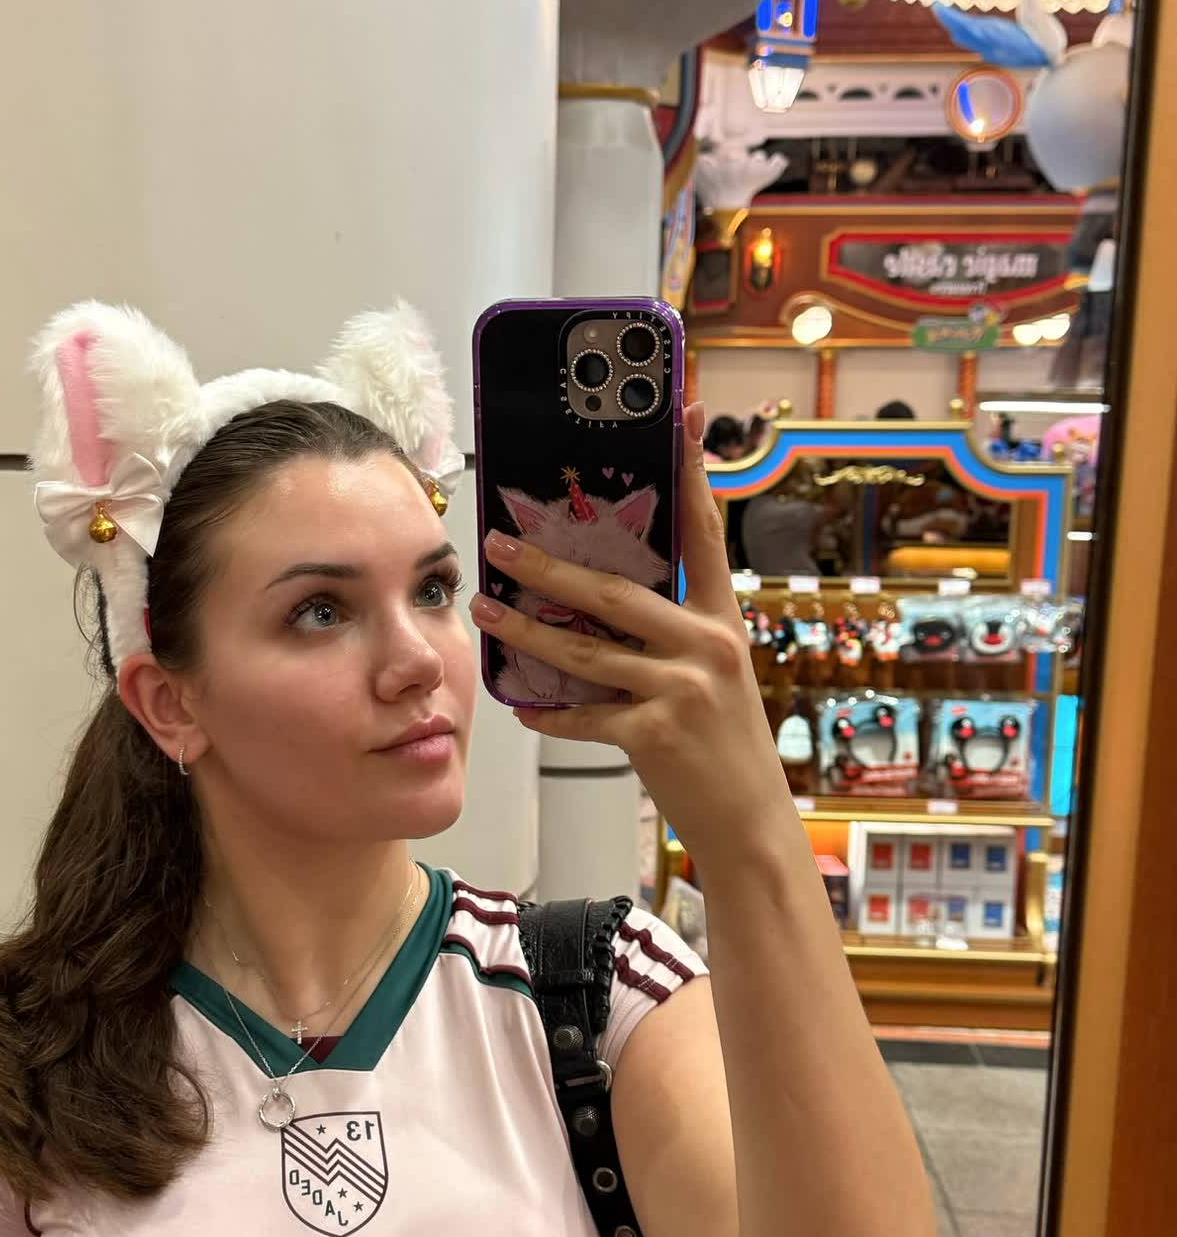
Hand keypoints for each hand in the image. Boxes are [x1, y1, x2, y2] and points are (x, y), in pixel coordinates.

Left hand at [469, 403, 792, 854]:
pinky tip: (522, 708)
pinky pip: (586, 716)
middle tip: (500, 541)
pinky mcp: (658, 733)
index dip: (690, 471)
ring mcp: (684, 688)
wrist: (751, 823)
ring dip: (526, 630)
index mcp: (723, 620)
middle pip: (615, 589)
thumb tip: (605, 599)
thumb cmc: (725, 747)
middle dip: (550, 563)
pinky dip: (550, 714)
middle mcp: (708, 644)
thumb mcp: (716, 676)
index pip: (703, 532)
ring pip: (585, 650)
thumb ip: (674, 635)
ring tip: (486, 609)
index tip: (678, 413)